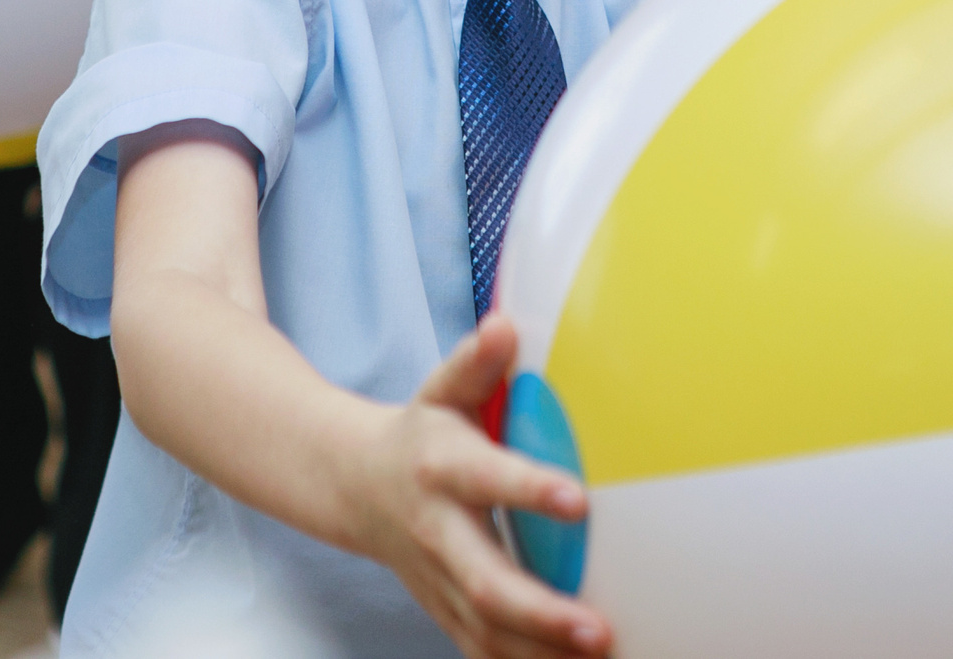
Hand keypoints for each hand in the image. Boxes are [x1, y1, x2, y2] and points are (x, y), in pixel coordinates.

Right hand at [341, 314, 606, 658]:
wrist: (353, 486)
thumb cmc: (420, 435)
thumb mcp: (443, 391)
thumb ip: (476, 365)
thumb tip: (503, 327)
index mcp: (441, 468)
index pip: (487, 478)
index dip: (530, 489)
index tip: (579, 500)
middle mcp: (438, 532)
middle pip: (485, 582)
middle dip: (540, 612)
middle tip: (596, 628)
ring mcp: (439, 581)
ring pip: (487, 630)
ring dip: (541, 652)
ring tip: (599, 655)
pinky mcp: (446, 611)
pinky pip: (484, 651)